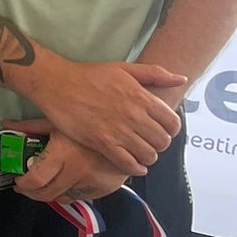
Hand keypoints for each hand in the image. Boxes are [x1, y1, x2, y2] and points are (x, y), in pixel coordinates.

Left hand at [7, 121, 128, 203]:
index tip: (17, 182)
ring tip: (44, 185)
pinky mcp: (106, 188)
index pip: (36, 180)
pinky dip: (70, 193)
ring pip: (64, 198)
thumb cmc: (88, 119)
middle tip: (26, 188)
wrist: (129, 127)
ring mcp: (93, 182)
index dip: (23, 185)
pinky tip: (65, 183)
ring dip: (51, 194)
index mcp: (63, 154)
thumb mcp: (58, 120)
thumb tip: (5, 124)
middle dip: (32, 194)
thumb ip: (31, 127)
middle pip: (48, 194)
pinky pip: (81, 197)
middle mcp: (78, 171)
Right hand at [15, 53, 184, 174]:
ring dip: (148, 157)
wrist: (56, 83)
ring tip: (141, 153)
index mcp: (141, 97)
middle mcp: (133, 115)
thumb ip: (155, 73)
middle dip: (159, 144)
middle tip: (150, 142)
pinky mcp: (101, 142)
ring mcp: (118, 130)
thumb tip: (180, 80)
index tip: (162, 130)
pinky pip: (128, 163)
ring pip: (148, 155)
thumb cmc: (88, 75)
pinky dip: (135, 168)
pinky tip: (134, 165)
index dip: (171, 129)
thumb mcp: (123, 68)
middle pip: (162, 141)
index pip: (173, 123)